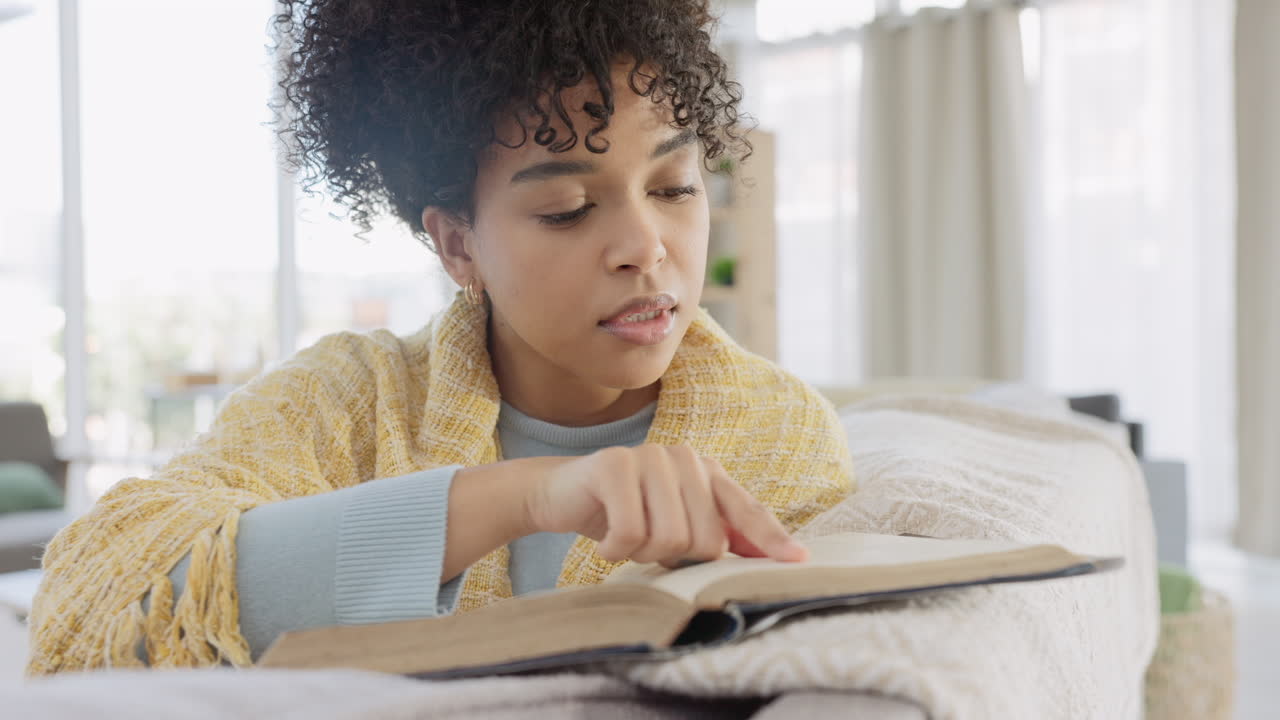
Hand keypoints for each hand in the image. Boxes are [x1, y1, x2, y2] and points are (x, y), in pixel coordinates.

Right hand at [523, 444, 808, 567]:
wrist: (560, 494)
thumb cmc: (622, 514)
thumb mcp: (672, 528)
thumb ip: (715, 538)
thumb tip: (768, 556)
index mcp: (706, 473)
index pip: (746, 509)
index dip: (770, 538)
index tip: (798, 560)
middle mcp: (684, 458)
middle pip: (706, 540)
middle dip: (674, 558)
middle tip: (646, 544)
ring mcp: (650, 457)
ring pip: (669, 539)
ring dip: (641, 554)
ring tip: (625, 537)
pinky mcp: (614, 465)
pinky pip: (630, 532)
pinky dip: (614, 550)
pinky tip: (604, 540)